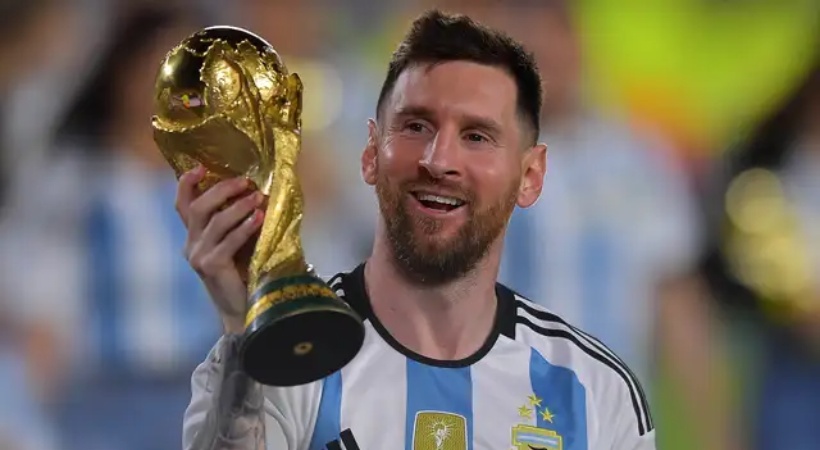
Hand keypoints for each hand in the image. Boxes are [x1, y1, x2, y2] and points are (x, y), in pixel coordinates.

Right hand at [176, 165, 265, 333]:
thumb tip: (257, 191)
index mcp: (194, 237)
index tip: (201, 166)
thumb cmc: (247, 273)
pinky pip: (228, 241)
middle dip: (221, 190)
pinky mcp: (211, 267)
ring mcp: (199, 257)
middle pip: (198, 207)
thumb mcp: (239, 243)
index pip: (183, 205)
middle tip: (245, 181)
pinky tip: (259, 217)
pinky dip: (245, 227)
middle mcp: (191, 245)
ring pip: (214, 222)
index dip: (187, 183)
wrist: (247, 310)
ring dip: (238, 206)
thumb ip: (239, 222)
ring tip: (258, 197)